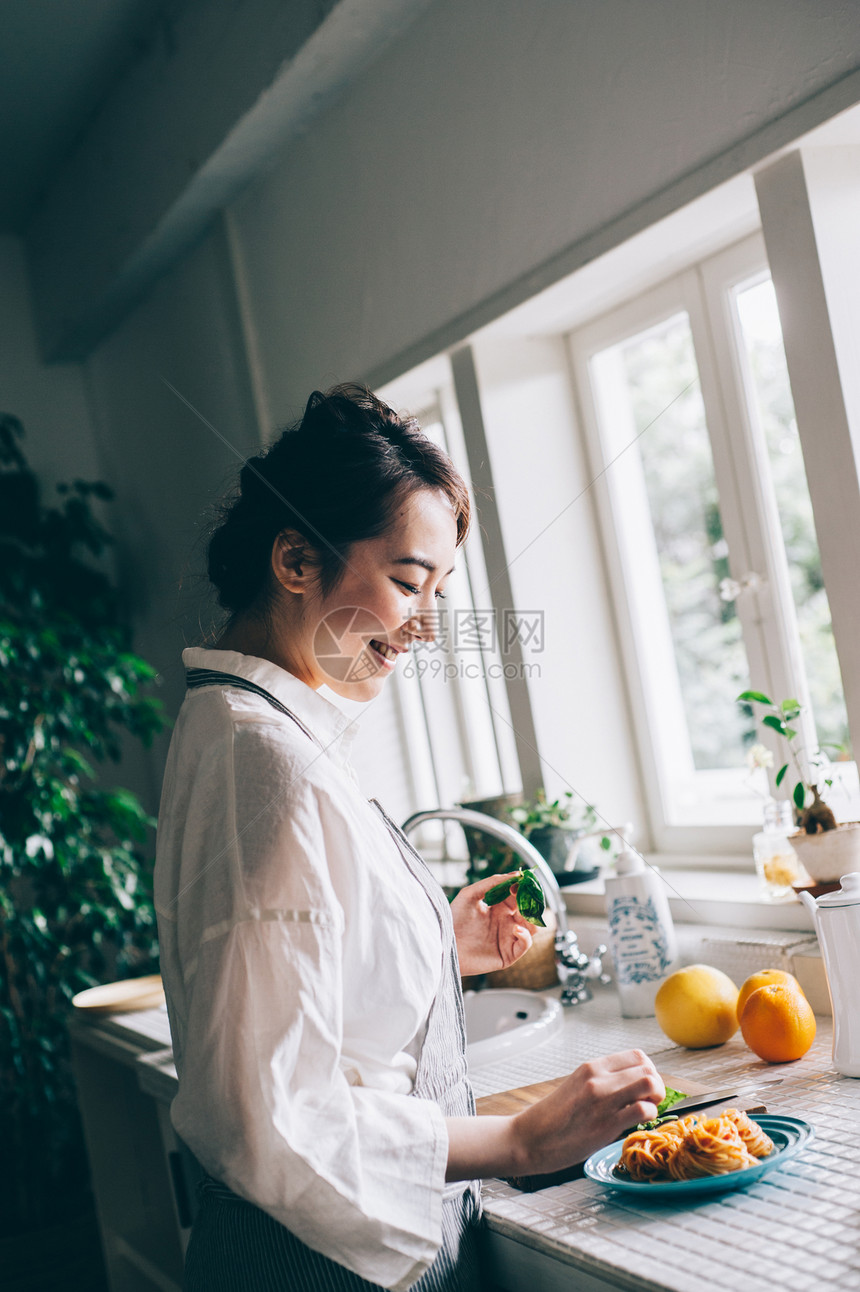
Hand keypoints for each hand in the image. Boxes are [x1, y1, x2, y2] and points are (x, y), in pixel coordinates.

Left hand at [450, 872, 533, 976]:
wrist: (444, 944)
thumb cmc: (454, 919)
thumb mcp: (470, 895)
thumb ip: (492, 883)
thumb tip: (515, 874)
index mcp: (498, 908)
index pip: (519, 896)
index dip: (522, 889)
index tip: (521, 883)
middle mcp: (505, 923)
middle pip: (529, 911)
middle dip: (531, 903)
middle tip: (527, 898)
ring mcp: (507, 939)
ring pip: (532, 927)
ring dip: (532, 918)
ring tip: (522, 914)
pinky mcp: (507, 955)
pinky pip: (525, 945)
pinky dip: (525, 936)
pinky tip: (515, 929)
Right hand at [511, 1050, 663, 1175]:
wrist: (529, 1138)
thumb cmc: (552, 1118)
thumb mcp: (576, 1087)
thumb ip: (601, 1083)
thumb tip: (631, 1087)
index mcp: (591, 1067)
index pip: (636, 1055)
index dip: (649, 1071)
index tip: (645, 1087)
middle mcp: (598, 1078)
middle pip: (648, 1067)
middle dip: (657, 1084)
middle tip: (650, 1101)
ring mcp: (602, 1099)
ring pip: (649, 1083)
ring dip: (656, 1098)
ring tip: (646, 1110)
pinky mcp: (605, 1123)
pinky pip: (643, 1110)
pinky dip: (649, 1116)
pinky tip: (638, 1123)